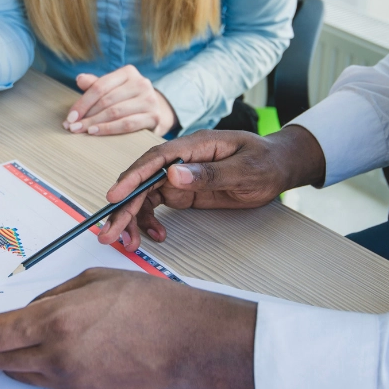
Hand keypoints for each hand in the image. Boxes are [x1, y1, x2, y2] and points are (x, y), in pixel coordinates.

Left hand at [0, 268, 257, 388]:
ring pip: (18, 373)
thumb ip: (53, 297)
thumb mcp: (95, 281)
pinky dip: (38, 367)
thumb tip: (28, 312)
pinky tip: (59, 350)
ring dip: (8, 357)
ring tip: (24, 337)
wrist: (194, 343)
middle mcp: (56, 357)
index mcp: (55, 322)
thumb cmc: (153, 305)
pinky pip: (46, 383)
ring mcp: (70, 382)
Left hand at [63, 65, 177, 135]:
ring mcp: (149, 100)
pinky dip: (109, 129)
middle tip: (72, 127)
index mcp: (128, 72)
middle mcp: (141, 83)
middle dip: (86, 115)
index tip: (70, 116)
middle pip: (107, 100)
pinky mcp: (154, 117)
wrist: (156, 111)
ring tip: (80, 131)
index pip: (100, 87)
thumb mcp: (112, 89)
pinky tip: (95, 132)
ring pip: (116, 113)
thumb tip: (79, 79)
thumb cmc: (127, 99)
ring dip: (95, 123)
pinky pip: (127, 124)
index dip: (82, 102)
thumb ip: (96, 85)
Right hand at [98, 127, 325, 249]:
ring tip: (127, 242)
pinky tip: (154, 236)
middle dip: (124, 207)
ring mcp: (178, 175)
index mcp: (195, 146)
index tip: (115, 196)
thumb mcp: (246, 169)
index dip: (133, 177)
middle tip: (110, 233)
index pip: (156, 159)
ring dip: (132, 218)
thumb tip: (173, 173)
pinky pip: (155, 205)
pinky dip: (149, 221)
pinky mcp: (181, 190)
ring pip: (144, 195)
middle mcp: (180, 159)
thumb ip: (210, 173)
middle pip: (143, 180)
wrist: (278, 166)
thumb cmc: (266, 162)